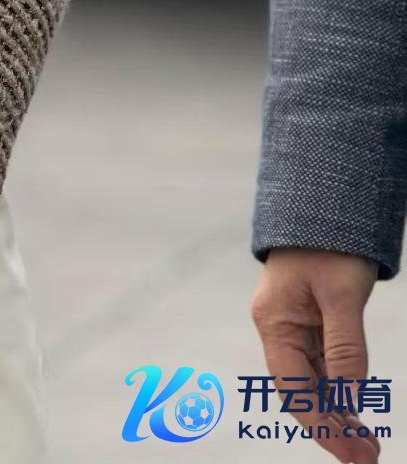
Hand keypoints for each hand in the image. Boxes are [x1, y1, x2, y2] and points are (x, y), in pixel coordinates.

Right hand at [250, 248, 380, 463]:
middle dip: (332, 426)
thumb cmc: (329, 243)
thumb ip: (346, 347)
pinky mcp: (309, 323)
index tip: (352, 452)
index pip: (293, 387)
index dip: (321, 424)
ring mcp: (293, 326)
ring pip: (312, 382)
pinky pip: (321, 366)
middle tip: (368, 457)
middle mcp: (279, 328)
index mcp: (274, 321)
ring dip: (338, 413)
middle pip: (301, 390)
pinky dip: (340, 391)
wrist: (324, 204)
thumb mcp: (342, 294)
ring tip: (368, 445)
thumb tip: (352, 399)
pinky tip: (357, 411)